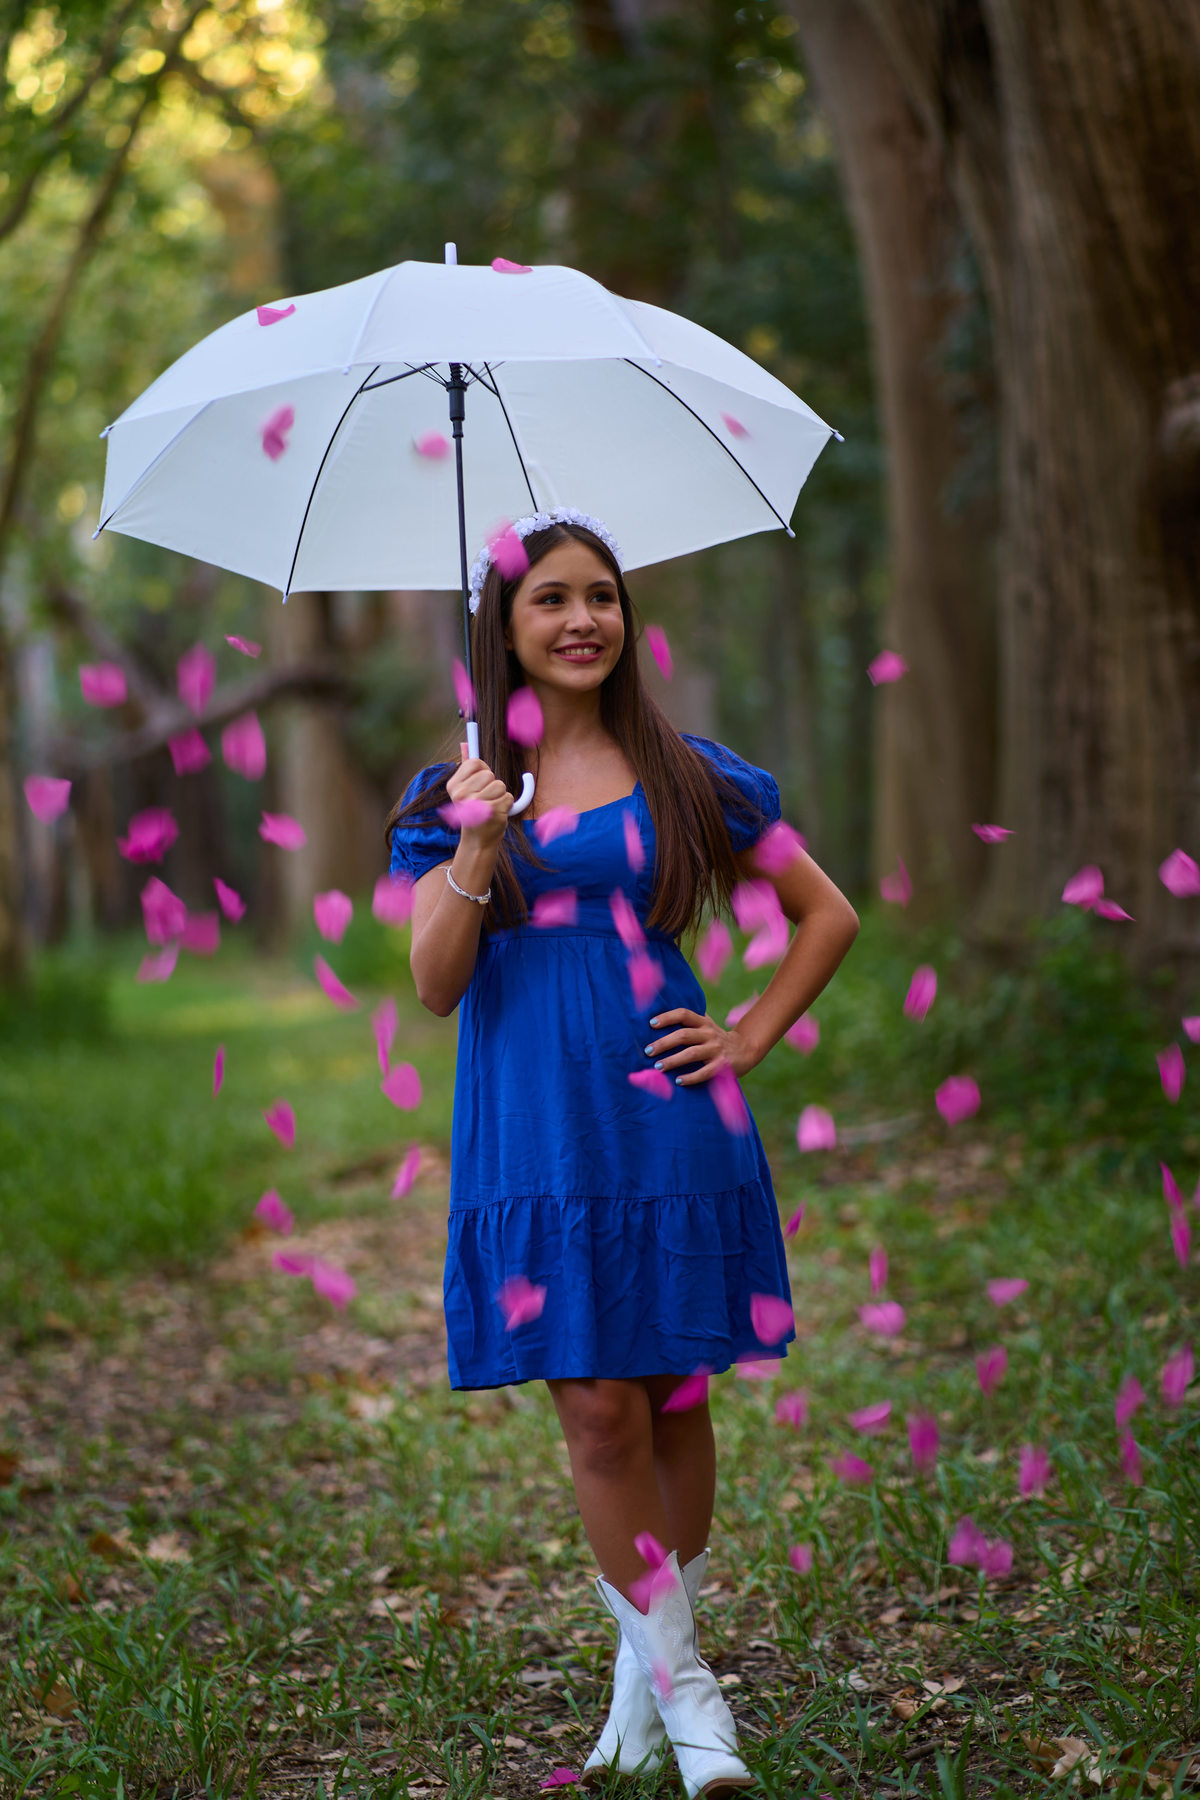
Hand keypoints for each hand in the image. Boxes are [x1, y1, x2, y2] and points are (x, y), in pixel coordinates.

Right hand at [448, 742, 514, 851]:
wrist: (478, 840)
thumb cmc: (474, 811)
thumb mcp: (466, 788)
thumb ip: (466, 766)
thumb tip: (465, 743)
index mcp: (453, 786)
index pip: (476, 762)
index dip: (483, 771)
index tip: (480, 784)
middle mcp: (461, 794)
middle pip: (490, 774)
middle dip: (493, 785)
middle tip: (484, 800)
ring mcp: (476, 804)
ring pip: (501, 785)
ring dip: (500, 796)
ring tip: (490, 807)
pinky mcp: (492, 812)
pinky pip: (509, 797)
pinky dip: (507, 805)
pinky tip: (496, 815)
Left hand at [642, 1007, 760, 1085]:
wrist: (746, 1049)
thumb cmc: (717, 1038)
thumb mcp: (707, 1025)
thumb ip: (690, 1022)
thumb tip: (661, 1017)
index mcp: (704, 1022)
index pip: (684, 1014)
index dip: (667, 1017)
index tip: (651, 1024)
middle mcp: (709, 1034)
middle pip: (684, 1035)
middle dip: (664, 1043)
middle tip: (648, 1051)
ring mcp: (716, 1049)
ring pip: (691, 1054)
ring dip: (673, 1061)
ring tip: (657, 1067)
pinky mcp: (723, 1065)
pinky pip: (705, 1072)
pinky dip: (691, 1077)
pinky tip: (678, 1081)